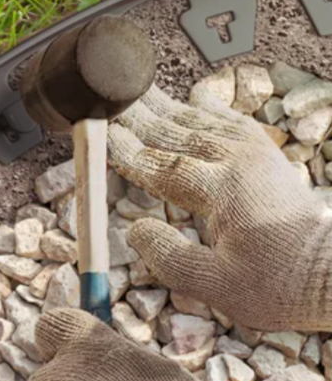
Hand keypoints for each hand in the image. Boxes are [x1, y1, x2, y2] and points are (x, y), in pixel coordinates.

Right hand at [108, 83, 331, 331]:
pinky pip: (230, 122)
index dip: (125, 150)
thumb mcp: (217, 287)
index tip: (99, 134)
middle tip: (108, 100)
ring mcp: (256, 155)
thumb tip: (134, 229)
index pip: (160, 164)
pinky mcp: (268, 156)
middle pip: (175, 133)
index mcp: (222, 191)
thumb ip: (170, 257)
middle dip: (137, 119)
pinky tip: (194, 98)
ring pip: (199, 122)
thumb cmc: (280, 286)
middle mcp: (238, 163)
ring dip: (165, 109)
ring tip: (139, 93)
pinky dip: (207, 109)